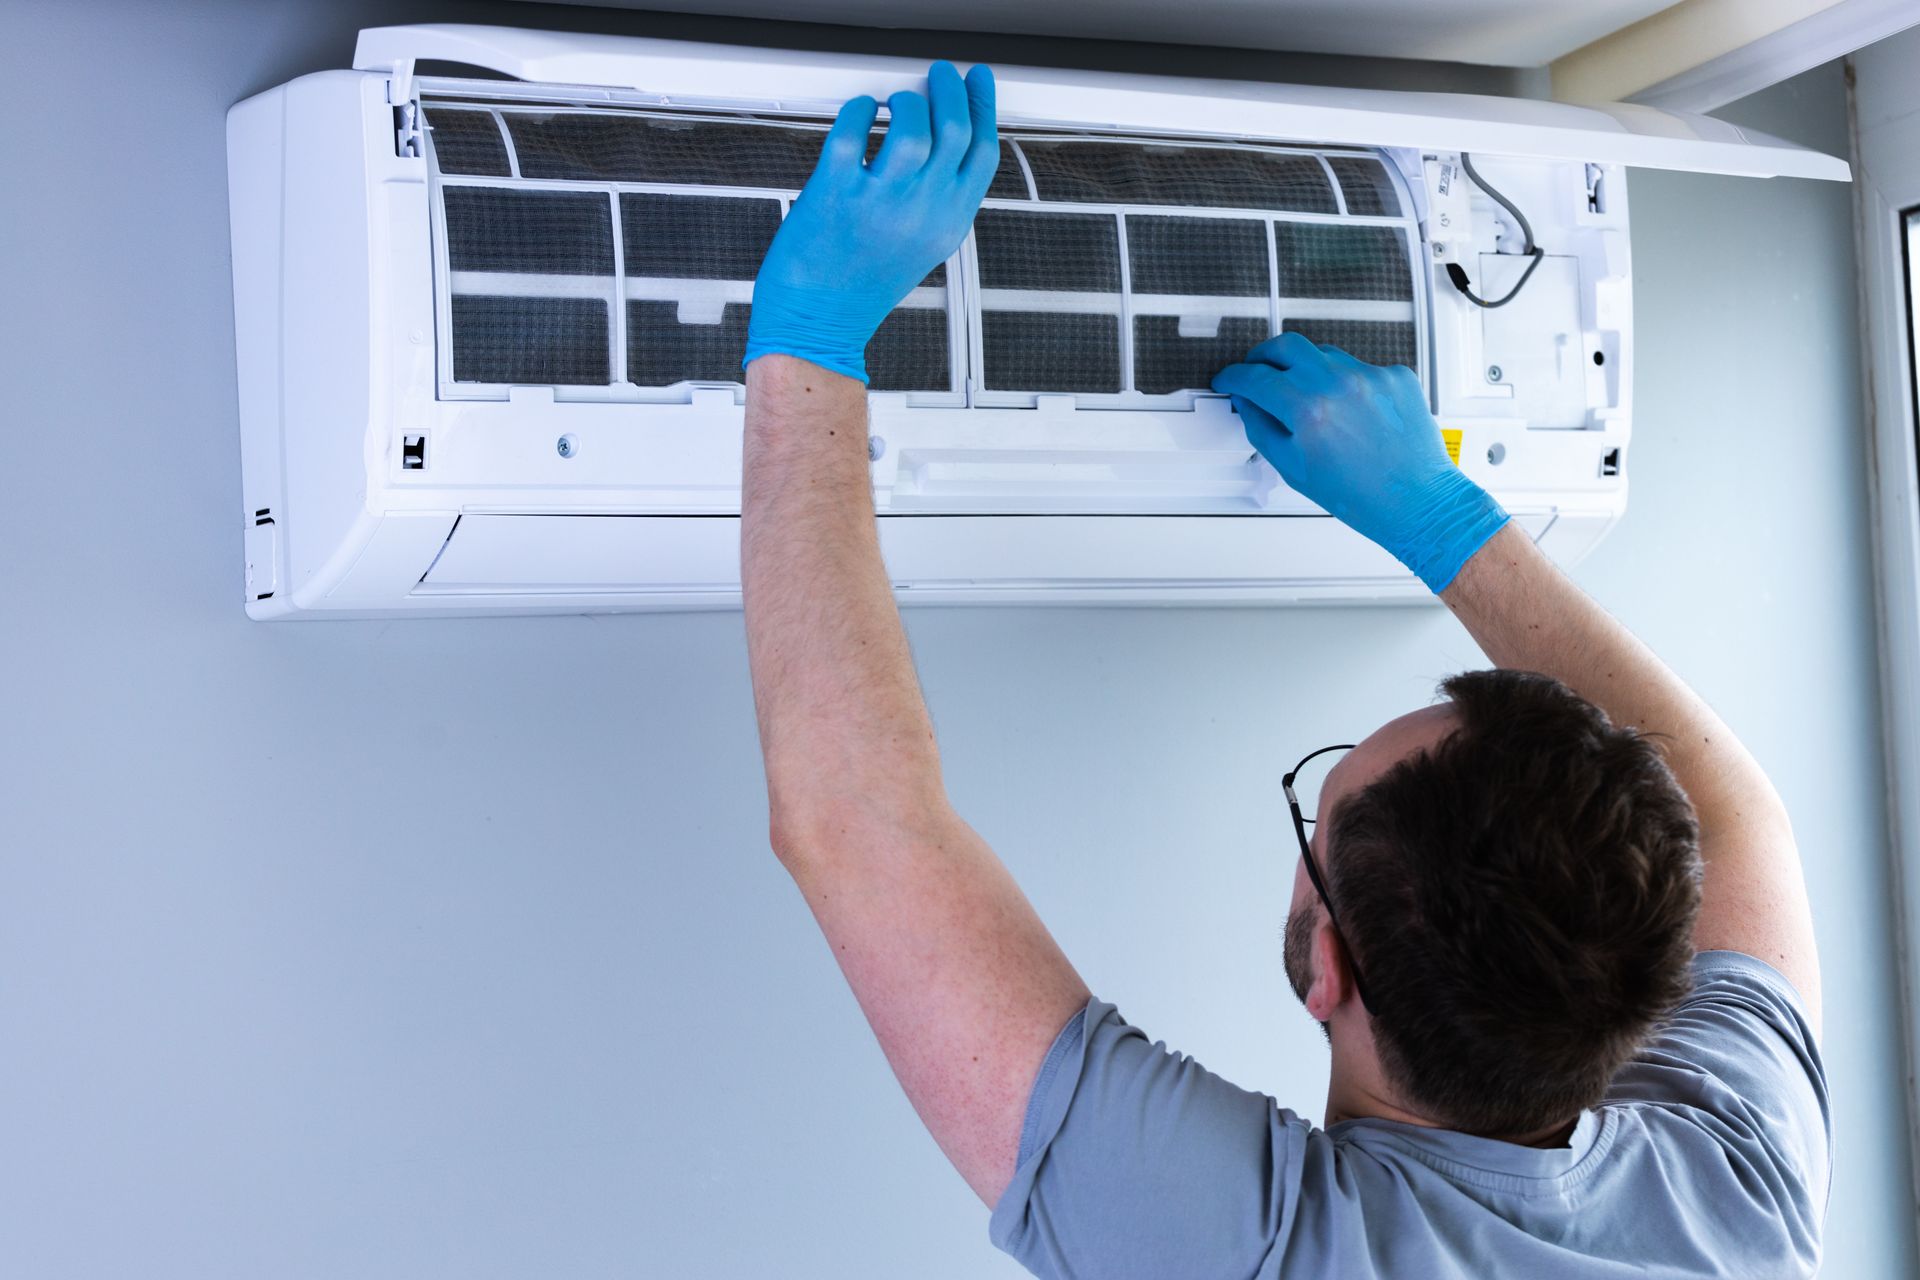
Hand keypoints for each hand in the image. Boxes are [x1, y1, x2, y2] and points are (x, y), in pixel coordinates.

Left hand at [744, 62, 999, 383]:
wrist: (817, 323)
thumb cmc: (859, 290)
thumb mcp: (922, 248)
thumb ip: (938, 201)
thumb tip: (940, 146)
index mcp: (947, 224)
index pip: (984, 153)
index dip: (983, 108)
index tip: (976, 83)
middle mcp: (920, 211)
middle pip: (954, 130)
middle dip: (949, 90)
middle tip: (937, 76)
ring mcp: (880, 201)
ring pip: (912, 125)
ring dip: (906, 100)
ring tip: (897, 99)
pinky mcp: (836, 191)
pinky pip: (852, 129)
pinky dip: (858, 109)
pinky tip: (859, 111)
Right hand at [1212, 333, 1508, 591]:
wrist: (1415, 500)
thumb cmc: (1361, 495)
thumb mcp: (1293, 468)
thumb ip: (1261, 428)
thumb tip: (1248, 403)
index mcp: (1308, 410)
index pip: (1255, 377)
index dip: (1234, 376)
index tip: (1230, 378)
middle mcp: (1339, 384)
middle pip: (1286, 345)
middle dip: (1263, 356)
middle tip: (1257, 370)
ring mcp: (1370, 375)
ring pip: (1323, 353)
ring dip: (1305, 367)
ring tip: (1308, 398)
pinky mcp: (1395, 375)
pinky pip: (1358, 366)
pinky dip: (1345, 381)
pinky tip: (1349, 409)